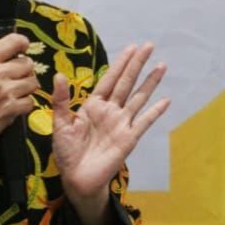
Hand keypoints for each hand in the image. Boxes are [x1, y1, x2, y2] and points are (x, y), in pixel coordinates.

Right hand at [0, 33, 37, 163]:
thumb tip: (14, 53)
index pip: (13, 41)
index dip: (23, 43)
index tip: (24, 48)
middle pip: (27, 63)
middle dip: (25, 71)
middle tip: (16, 78)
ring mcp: (5, 91)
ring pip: (33, 82)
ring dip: (27, 88)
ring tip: (15, 93)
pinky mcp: (12, 108)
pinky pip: (31, 101)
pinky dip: (25, 105)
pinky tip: (14, 106)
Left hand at [52, 43, 169, 217]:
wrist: (77, 178)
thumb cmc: (67, 152)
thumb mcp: (60, 124)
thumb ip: (61, 100)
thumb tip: (59, 75)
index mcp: (93, 105)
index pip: (109, 79)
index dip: (120, 64)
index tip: (130, 48)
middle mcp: (110, 111)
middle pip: (126, 83)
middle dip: (137, 64)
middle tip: (148, 46)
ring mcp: (121, 123)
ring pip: (138, 98)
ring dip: (150, 82)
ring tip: (162, 66)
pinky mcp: (129, 138)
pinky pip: (144, 122)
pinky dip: (155, 111)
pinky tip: (166, 100)